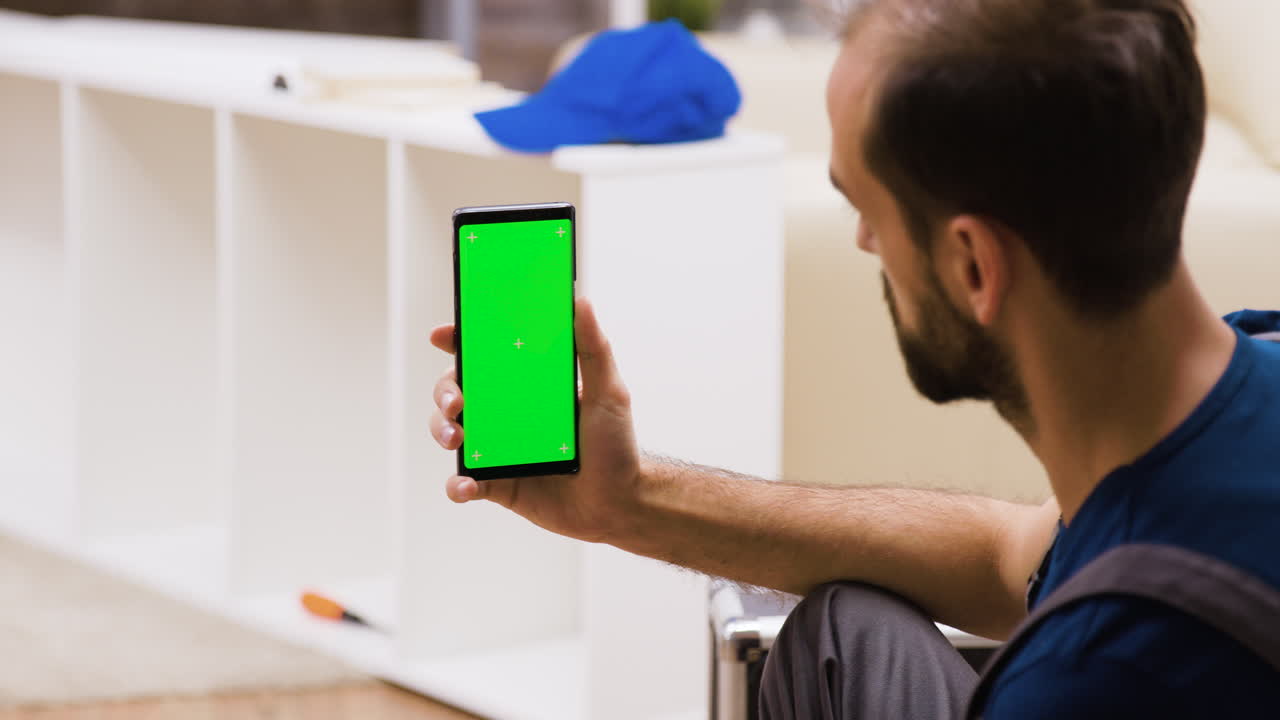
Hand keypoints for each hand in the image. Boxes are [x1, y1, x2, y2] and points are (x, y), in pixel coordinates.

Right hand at [428, 296, 643, 544]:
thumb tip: (582, 301)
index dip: (458, 342)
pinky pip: (463, 483)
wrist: (619, 503)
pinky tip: (468, 485)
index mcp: (526, 387)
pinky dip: (457, 485)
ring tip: (455, 437)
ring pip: (450, 431)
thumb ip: (593, 348)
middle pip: (456, 390)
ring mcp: (497, 449)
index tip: (442, 335)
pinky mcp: (497, 484)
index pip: (485, 357)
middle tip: (455, 400)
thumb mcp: (608, 391)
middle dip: (444, 390)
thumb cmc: (616, 444)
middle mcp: (505, 414)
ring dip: (441, 429)